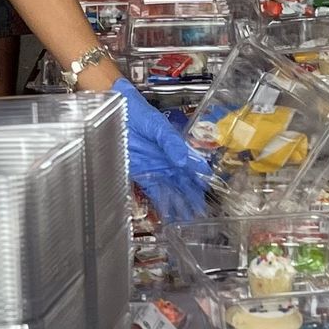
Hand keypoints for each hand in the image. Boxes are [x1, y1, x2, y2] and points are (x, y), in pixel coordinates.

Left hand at [113, 77, 209, 222]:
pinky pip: (153, 190)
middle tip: (202, 212)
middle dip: (193, 197)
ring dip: (180, 203)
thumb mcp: (158, 126)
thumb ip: (170, 142)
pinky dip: (162, 202)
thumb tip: (182, 161)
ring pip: (171, 189)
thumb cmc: (138, 112)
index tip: (212, 189)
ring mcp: (155, 168)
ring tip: (189, 218)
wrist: (117, 110)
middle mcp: (168, 160)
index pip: (193, 165)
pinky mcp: (140, 173)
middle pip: (184, 182)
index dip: (201, 177)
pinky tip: (170, 213)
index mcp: (176, 147)